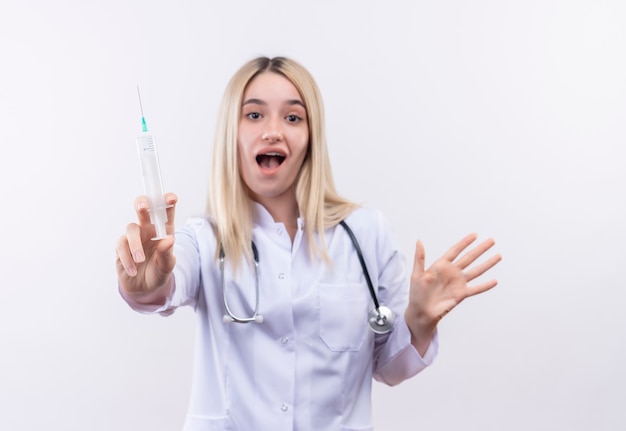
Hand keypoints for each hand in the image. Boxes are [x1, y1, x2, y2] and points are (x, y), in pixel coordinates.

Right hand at [115, 193, 177, 295]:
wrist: (144, 288)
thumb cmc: (158, 271)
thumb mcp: (167, 266)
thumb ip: (167, 254)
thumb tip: (169, 239)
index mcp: (163, 230)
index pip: (166, 212)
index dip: (168, 202)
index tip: (172, 199)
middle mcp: (148, 229)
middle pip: (143, 209)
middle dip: (142, 204)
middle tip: (143, 207)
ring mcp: (134, 236)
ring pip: (131, 228)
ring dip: (135, 244)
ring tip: (140, 260)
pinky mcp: (122, 246)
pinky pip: (121, 246)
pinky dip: (127, 258)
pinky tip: (133, 270)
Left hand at [405, 233, 501, 353]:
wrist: (421, 312)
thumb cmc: (417, 293)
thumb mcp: (417, 274)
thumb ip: (420, 258)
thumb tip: (419, 241)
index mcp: (441, 266)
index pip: (455, 251)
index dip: (465, 242)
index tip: (475, 235)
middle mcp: (452, 272)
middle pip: (469, 258)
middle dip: (480, 249)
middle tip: (491, 240)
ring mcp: (458, 283)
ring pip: (476, 271)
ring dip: (487, 264)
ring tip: (498, 256)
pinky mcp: (461, 294)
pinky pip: (476, 289)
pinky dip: (485, 286)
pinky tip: (495, 281)